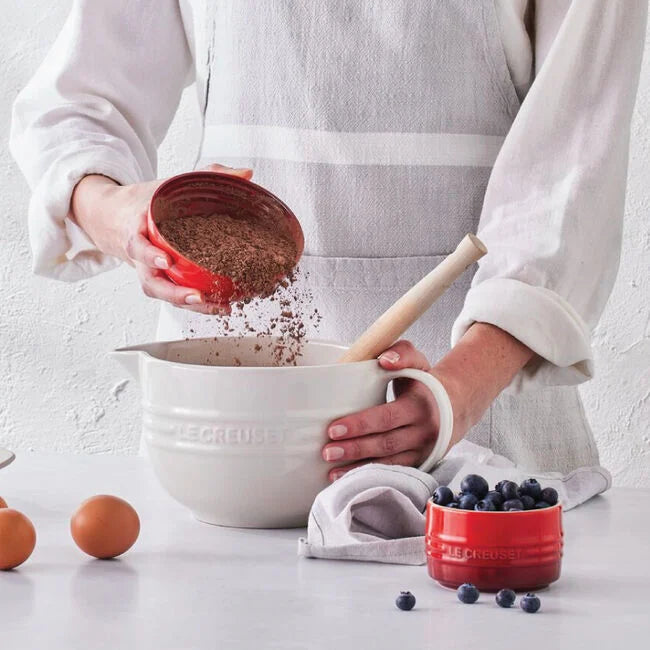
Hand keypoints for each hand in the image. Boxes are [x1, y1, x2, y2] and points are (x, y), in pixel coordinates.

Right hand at [70, 164, 252, 313]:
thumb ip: (208, 175)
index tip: (165, 260)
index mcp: (135, 229)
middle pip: (151, 282)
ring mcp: (149, 272)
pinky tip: (220, 305)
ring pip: (164, 294)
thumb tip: (246, 174)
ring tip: (217, 307)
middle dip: (173, 293)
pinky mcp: (161, 281)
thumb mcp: (169, 184)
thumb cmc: (144, 202)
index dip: (149, 255)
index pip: (136, 245)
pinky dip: (196, 303)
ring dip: (189, 304)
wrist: (114, 218)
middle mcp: (140, 257)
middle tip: (196, 296)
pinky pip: (174, 295)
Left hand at [322, 340, 442, 480]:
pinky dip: (371, 476)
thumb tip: (384, 359)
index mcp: (419, 406)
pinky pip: (394, 472)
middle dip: (355, 449)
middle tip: (328, 451)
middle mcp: (423, 431)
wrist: (454, 406)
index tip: (334, 429)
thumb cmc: (425, 383)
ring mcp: (422, 451)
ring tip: (331, 469)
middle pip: (385, 443)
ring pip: (389, 462)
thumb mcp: (418, 362)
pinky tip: (348, 478)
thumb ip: (402, 352)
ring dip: (359, 468)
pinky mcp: (419, 463)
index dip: (360, 425)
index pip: (386, 417)